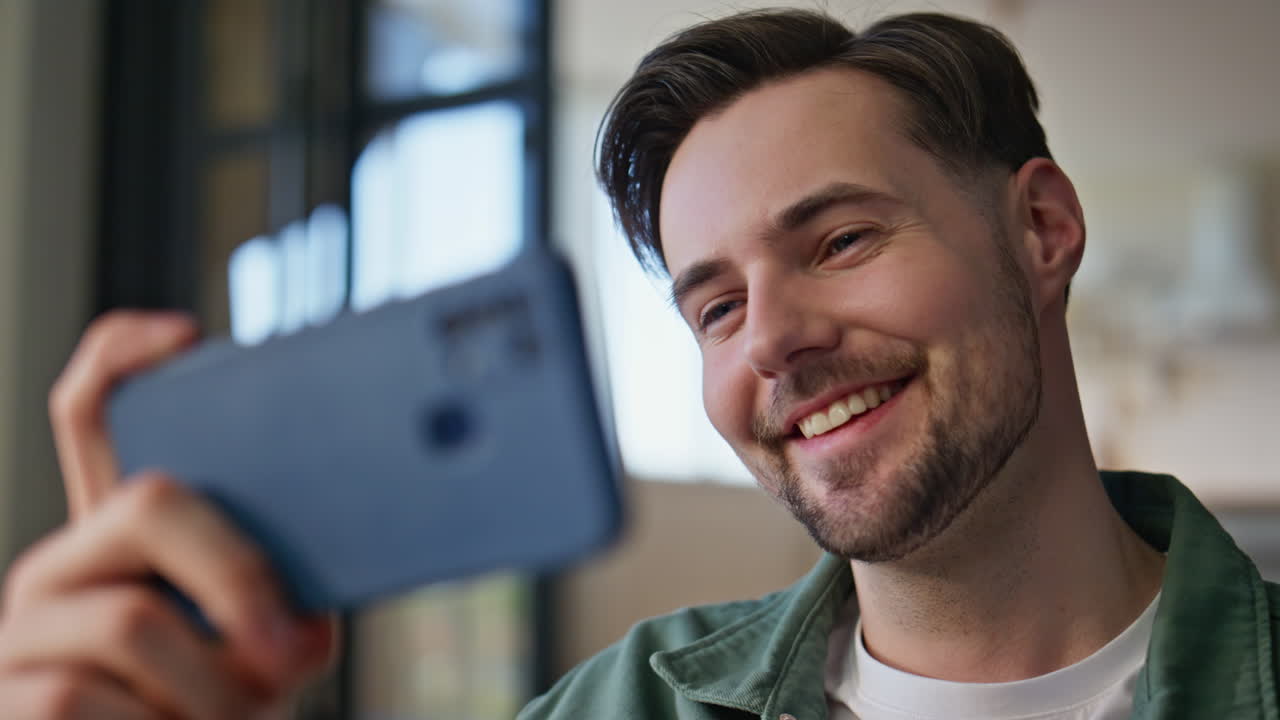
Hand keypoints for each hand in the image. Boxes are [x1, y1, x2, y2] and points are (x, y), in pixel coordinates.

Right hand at [0, 311, 336, 717]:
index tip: (189, 333)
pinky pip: (82, 700)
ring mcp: (20, 632)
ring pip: (134, 620)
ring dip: (212, 689)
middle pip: (149, 503)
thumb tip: (303, 621)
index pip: (92, 414)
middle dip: (239, 575)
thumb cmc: (220, 712)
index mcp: (120, 538)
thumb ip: (277, 607)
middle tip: (286, 654)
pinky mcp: (5, 700)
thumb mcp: (261, 650)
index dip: (123, 356)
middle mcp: (59, 566)